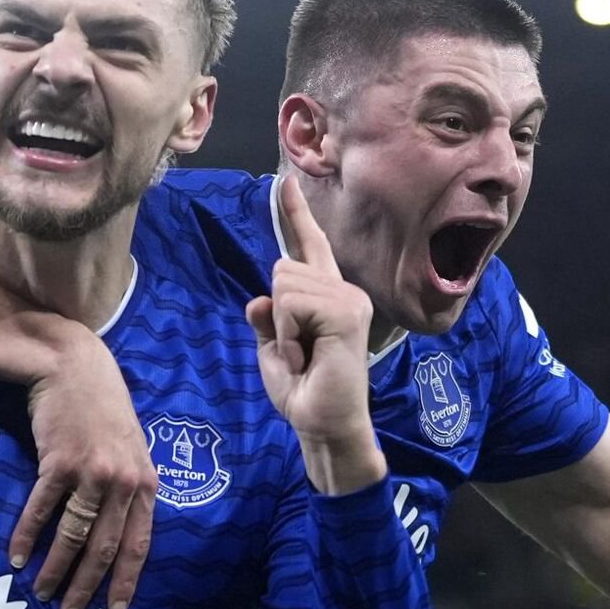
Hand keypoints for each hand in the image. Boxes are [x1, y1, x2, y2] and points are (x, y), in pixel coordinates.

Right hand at [13, 333, 157, 608]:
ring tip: (40, 593)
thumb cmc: (103, 409)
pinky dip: (28, 536)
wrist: (75, 367)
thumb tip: (118, 534)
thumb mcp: (130, 450)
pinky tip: (17, 556)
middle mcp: (122, 482)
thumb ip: (129, 488)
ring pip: (73, 535)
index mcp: (144, 483)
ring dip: (54, 569)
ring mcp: (91, 472)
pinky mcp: (59, 461)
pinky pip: (42, 509)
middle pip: (103, 547)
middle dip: (86, 587)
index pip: (138, 543)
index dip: (124, 580)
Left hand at [246, 177, 383, 494]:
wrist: (324, 425)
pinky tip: (306, 356)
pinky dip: (288, 334)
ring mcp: (349, 299)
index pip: (309, 246)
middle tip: (298, 351)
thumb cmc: (302, 391)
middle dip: (275, 315)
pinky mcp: (347, 312)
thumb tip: (260, 299)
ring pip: (283, 285)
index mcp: (326, 295)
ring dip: (282, 329)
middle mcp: (343, 290)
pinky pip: (291, 303)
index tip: (285, 183)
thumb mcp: (274, 349)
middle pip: (281, 268)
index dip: (296, 214)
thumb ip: (268, 319)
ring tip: (303, 356)